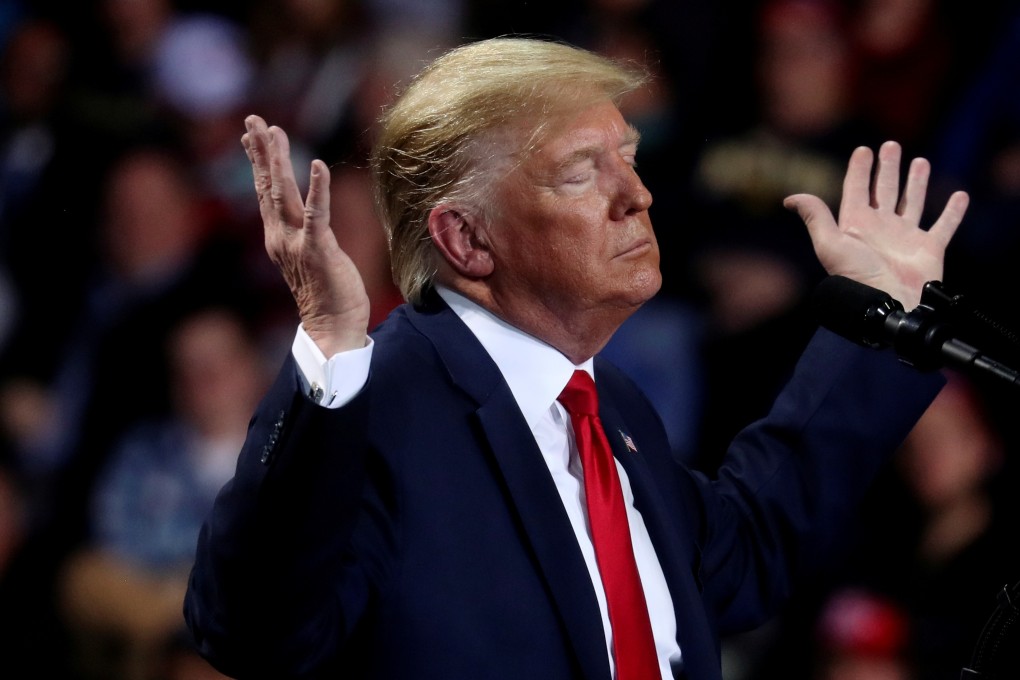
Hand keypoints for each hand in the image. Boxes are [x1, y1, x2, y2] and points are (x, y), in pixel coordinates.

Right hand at [242, 115, 369, 355]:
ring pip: (282, 193)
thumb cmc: (326, 295)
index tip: (252, 135)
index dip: (259, 162)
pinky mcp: (318, 249)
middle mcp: (281, 237)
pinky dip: (317, 188)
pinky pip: (316, 214)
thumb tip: (305, 216)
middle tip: (253, 120)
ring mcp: (296, 243)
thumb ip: (303, 235)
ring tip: (273, 131)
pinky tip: (318, 164)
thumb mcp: (308, 259)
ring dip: (277, 160)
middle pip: (267, 186)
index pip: (265, 193)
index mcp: (278, 238)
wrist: (331, 328)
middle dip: (260, 151)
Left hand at [784, 141, 968, 308]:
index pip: (857, 189)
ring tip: (920, 162)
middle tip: (891, 146)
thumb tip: (790, 198)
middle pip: (885, 190)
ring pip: (912, 202)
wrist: (888, 303)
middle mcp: (881, 228)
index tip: (863, 149)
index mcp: (857, 224)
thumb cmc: (857, 276)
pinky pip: (944, 225)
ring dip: (917, 183)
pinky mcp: (929, 248)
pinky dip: (954, 211)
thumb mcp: (830, 243)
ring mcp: (905, 237)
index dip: (859, 170)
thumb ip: (815, 217)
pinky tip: (960, 195)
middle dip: (887, 168)